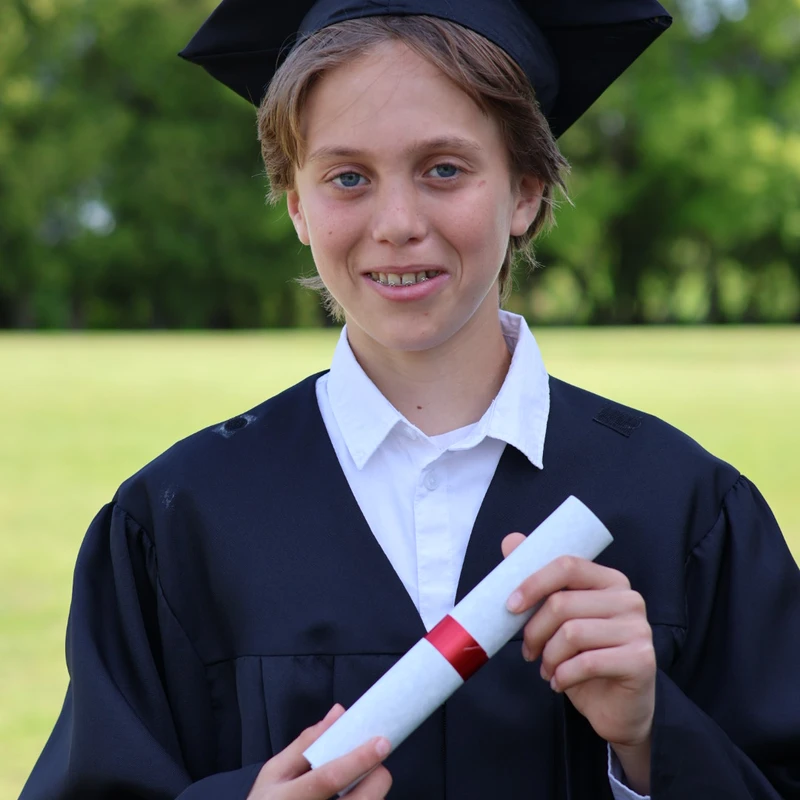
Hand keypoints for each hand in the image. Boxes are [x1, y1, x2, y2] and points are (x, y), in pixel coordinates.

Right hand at [247, 704, 392, 798]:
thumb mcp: (274, 772)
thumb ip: (306, 743)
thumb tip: (338, 713)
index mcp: (289, 798)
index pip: (328, 779)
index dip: (358, 760)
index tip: (382, 743)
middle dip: (376, 776)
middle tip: (373, 763)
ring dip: (372, 792)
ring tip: (357, 783)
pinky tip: (353, 796)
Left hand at [503, 537, 655, 792]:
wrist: (618, 707)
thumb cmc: (585, 655)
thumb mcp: (559, 617)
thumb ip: (539, 580)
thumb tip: (511, 541)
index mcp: (609, 580)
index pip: (567, 565)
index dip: (533, 583)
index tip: (510, 606)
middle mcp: (629, 599)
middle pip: (563, 603)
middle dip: (534, 630)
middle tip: (528, 651)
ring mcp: (639, 629)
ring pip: (572, 633)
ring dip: (549, 657)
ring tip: (547, 668)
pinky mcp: (641, 660)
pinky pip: (587, 663)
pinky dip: (563, 675)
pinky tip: (560, 682)